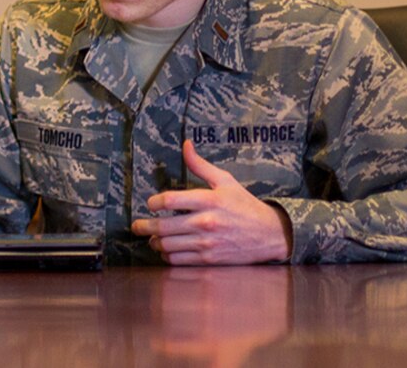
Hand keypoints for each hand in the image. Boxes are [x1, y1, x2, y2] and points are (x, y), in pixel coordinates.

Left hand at [131, 142, 290, 265]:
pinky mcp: (209, 260)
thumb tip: (186, 145)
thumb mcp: (225, 180)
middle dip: (145, 226)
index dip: (155, 202)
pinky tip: (166, 250)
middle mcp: (206, 222)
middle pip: (165, 226)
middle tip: (137, 226)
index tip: (150, 204)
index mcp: (208, 200)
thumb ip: (200, 165)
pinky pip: (180, 260)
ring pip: (169, 245)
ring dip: (155, 242)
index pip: (171, 199)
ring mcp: (207, 243)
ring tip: (151, 238)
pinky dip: (168, 256)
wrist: (269, 234)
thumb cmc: (245, 205)